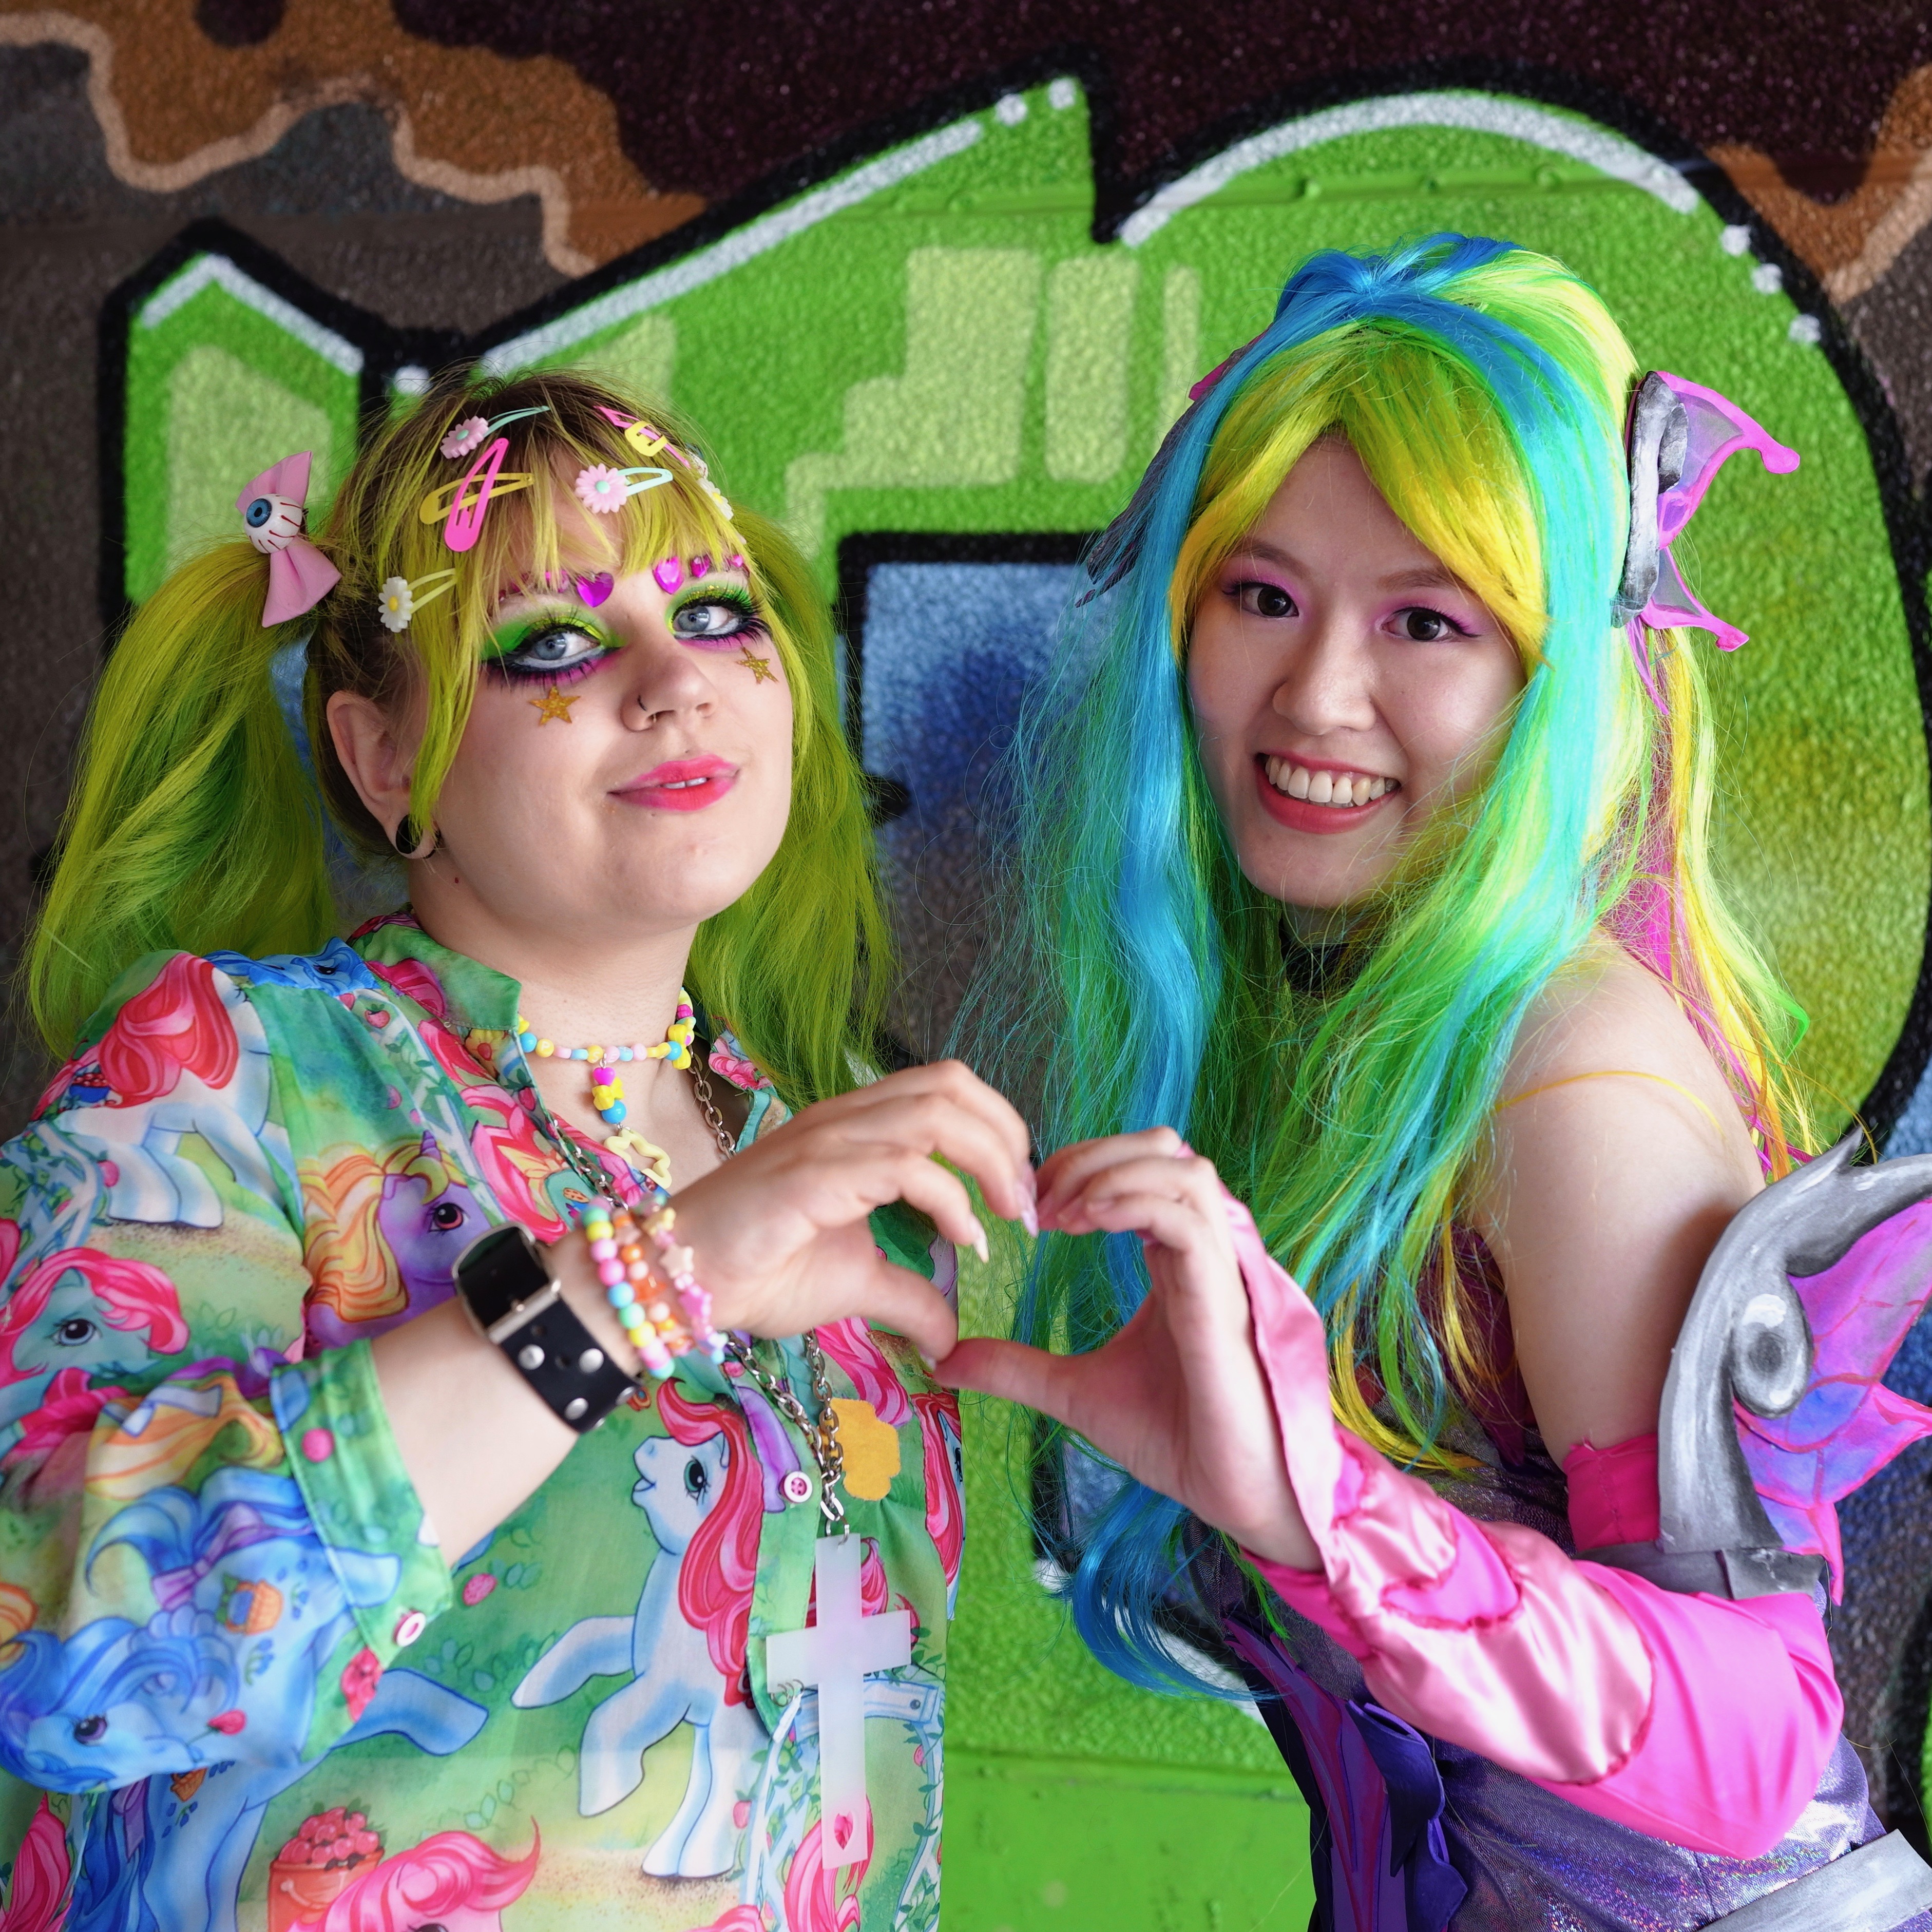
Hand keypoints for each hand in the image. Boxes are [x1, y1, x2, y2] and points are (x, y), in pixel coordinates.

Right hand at [664, 1060, 1035, 1362]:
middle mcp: (845, 1117)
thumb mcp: (855, 1284)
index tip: (1019, 1196)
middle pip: (953, 1084)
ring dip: (990, 1161)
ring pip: (936, 1112)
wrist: (680, 1283)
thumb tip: (951, 1338)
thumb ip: (909, 1297)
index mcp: (857, 1126)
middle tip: (1026, 1203)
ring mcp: (828, 1139)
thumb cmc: (759, 1274)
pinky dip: (951, 1199)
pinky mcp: (815, 1173)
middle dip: (1007, 1136)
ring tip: (1008, 1216)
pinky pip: (904, 1165)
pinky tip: (966, 1239)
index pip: (947, 1088)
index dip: (999, 1129)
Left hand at [936, 1128, 1317, 1568]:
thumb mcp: (1074, 1392)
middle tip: (1041, 1199)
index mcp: (1175, 1257)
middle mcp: (1203, 1249)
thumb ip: (1016, 1368)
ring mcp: (1221, 1268)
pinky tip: (1090, 1222)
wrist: (1234, 1493)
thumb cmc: (1175, 1437)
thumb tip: (944, 1360)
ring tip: (1061, 1213)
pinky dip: (1136, 1203)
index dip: (1082, 1165)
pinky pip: (1189, 1218)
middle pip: (1164, 1147)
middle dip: (1095, 1154)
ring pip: (1184, 1169)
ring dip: (1112, 1172)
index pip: (1139, 1166)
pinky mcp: (1226, 1298)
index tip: (1032, 1204)